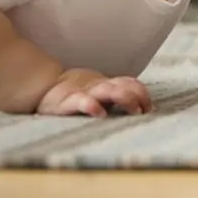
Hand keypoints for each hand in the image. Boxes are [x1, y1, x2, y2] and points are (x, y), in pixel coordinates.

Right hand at [36, 69, 153, 116]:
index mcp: (108, 85)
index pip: (131, 83)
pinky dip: (92, 106)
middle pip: (124, 86)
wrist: (45, 86)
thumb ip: (118, 98)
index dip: (144, 93)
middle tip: (147, 111)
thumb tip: (146, 110)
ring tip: (135, 110)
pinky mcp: (68, 101)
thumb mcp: (99, 94)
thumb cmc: (77, 94)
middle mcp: (100, 87)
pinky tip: (100, 114)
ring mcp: (85, 92)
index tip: (152, 108)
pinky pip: (82, 101)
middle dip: (139, 96)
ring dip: (125, 98)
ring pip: (109, 90)